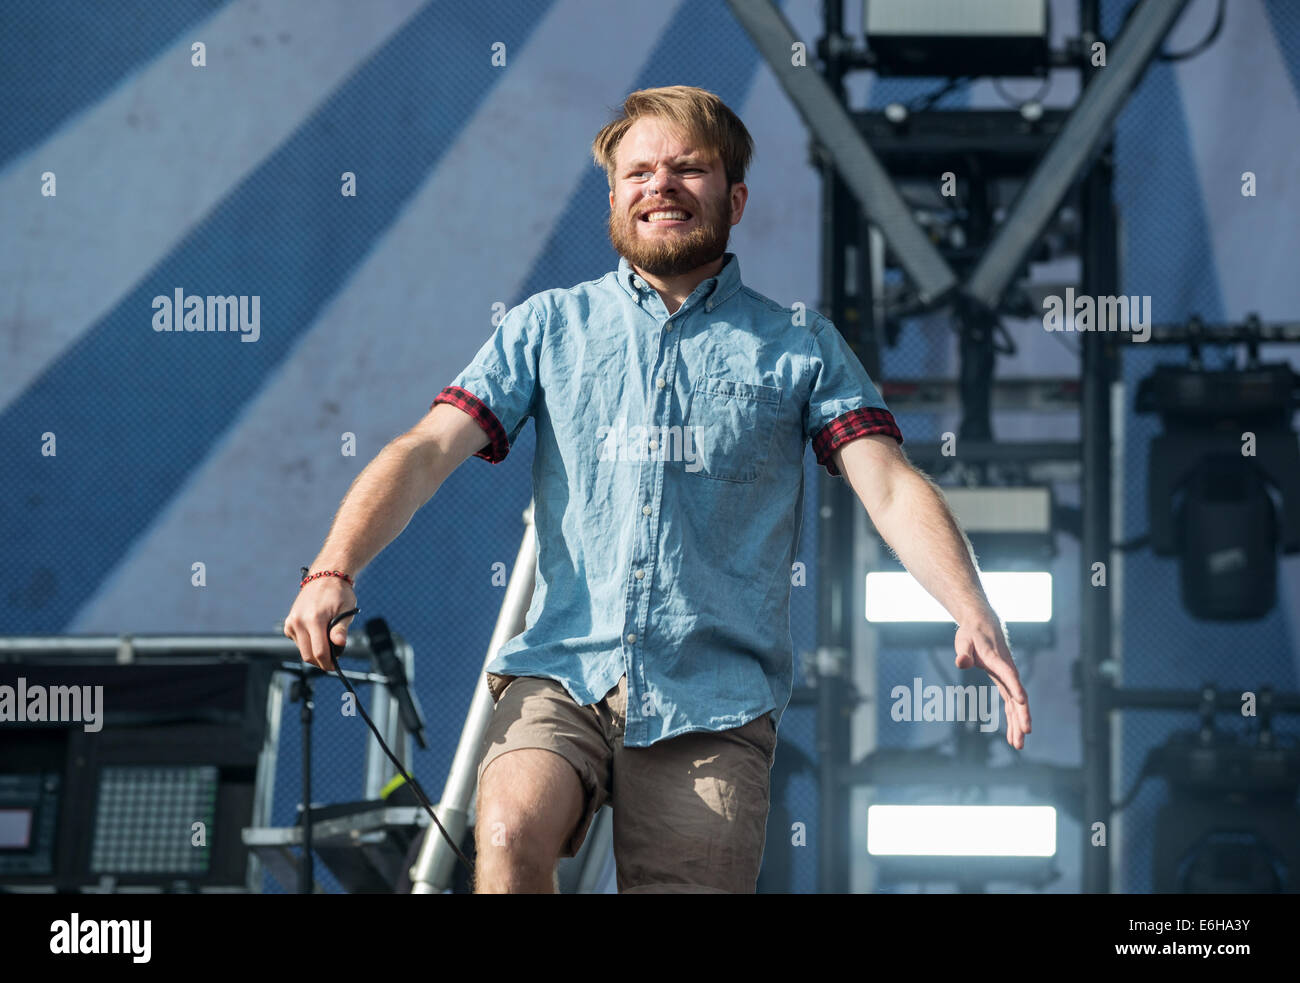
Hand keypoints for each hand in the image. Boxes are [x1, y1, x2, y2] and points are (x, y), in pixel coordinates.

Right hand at [284, 577, 356, 669]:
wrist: (325, 577)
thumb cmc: (338, 593)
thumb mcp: (346, 610)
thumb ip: (341, 629)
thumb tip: (340, 644)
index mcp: (314, 619)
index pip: (319, 651)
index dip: (328, 663)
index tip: (335, 666)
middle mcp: (299, 621)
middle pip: (307, 655)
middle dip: (321, 661)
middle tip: (333, 659)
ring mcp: (292, 622)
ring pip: (301, 650)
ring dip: (314, 652)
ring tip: (327, 642)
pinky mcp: (288, 623)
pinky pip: (297, 641)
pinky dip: (306, 643)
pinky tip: (316, 634)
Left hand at [954, 608, 1030, 748]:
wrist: (983, 624)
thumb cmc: (972, 633)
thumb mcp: (963, 640)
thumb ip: (963, 652)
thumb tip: (961, 662)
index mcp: (997, 660)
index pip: (1009, 674)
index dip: (1015, 686)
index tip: (1022, 700)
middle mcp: (1007, 670)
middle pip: (1018, 695)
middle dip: (1022, 715)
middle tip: (1025, 734)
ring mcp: (1008, 678)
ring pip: (1016, 703)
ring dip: (1018, 723)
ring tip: (1018, 745)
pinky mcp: (1005, 683)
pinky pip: (1011, 704)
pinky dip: (1012, 719)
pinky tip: (1012, 735)